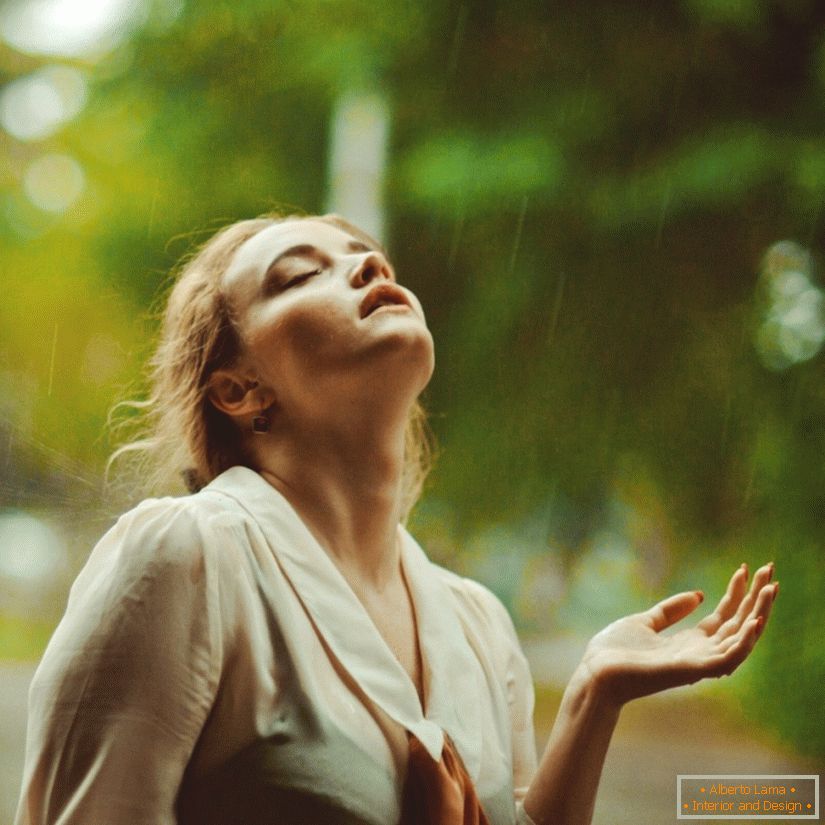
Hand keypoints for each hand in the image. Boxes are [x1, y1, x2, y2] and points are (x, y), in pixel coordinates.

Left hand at [579, 562, 777, 706]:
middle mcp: (700, 652)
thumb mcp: (645, 621)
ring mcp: (698, 662)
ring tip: (770, 588)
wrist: (596, 672)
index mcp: (690, 642)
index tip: (744, 568)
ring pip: (740, 638)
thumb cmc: (616, 652)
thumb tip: (698, 595)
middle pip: (738, 623)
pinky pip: (727, 658)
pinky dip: (744, 641)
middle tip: (769, 569)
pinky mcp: (692, 670)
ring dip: (758, 613)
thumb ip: (671, 611)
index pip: (724, 616)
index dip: (737, 593)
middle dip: (756, 598)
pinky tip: (754, 621)